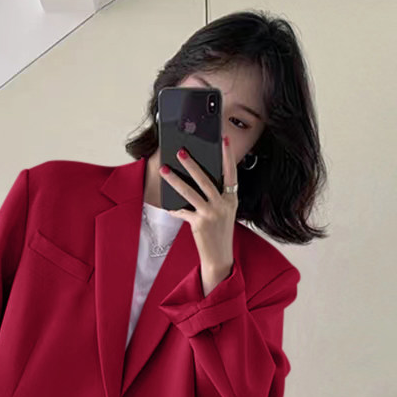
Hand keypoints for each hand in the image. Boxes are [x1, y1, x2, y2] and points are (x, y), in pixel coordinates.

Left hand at [159, 136, 236, 271]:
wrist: (220, 256)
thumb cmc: (220, 232)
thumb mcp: (224, 212)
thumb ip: (216, 197)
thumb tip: (197, 180)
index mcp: (231, 199)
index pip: (231, 173)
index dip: (227, 156)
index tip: (223, 139)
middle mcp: (223, 205)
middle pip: (206, 180)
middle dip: (192, 164)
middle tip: (181, 151)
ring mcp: (211, 214)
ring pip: (190, 193)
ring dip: (175, 180)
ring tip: (165, 170)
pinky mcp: (199, 224)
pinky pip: (182, 212)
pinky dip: (174, 208)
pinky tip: (167, 205)